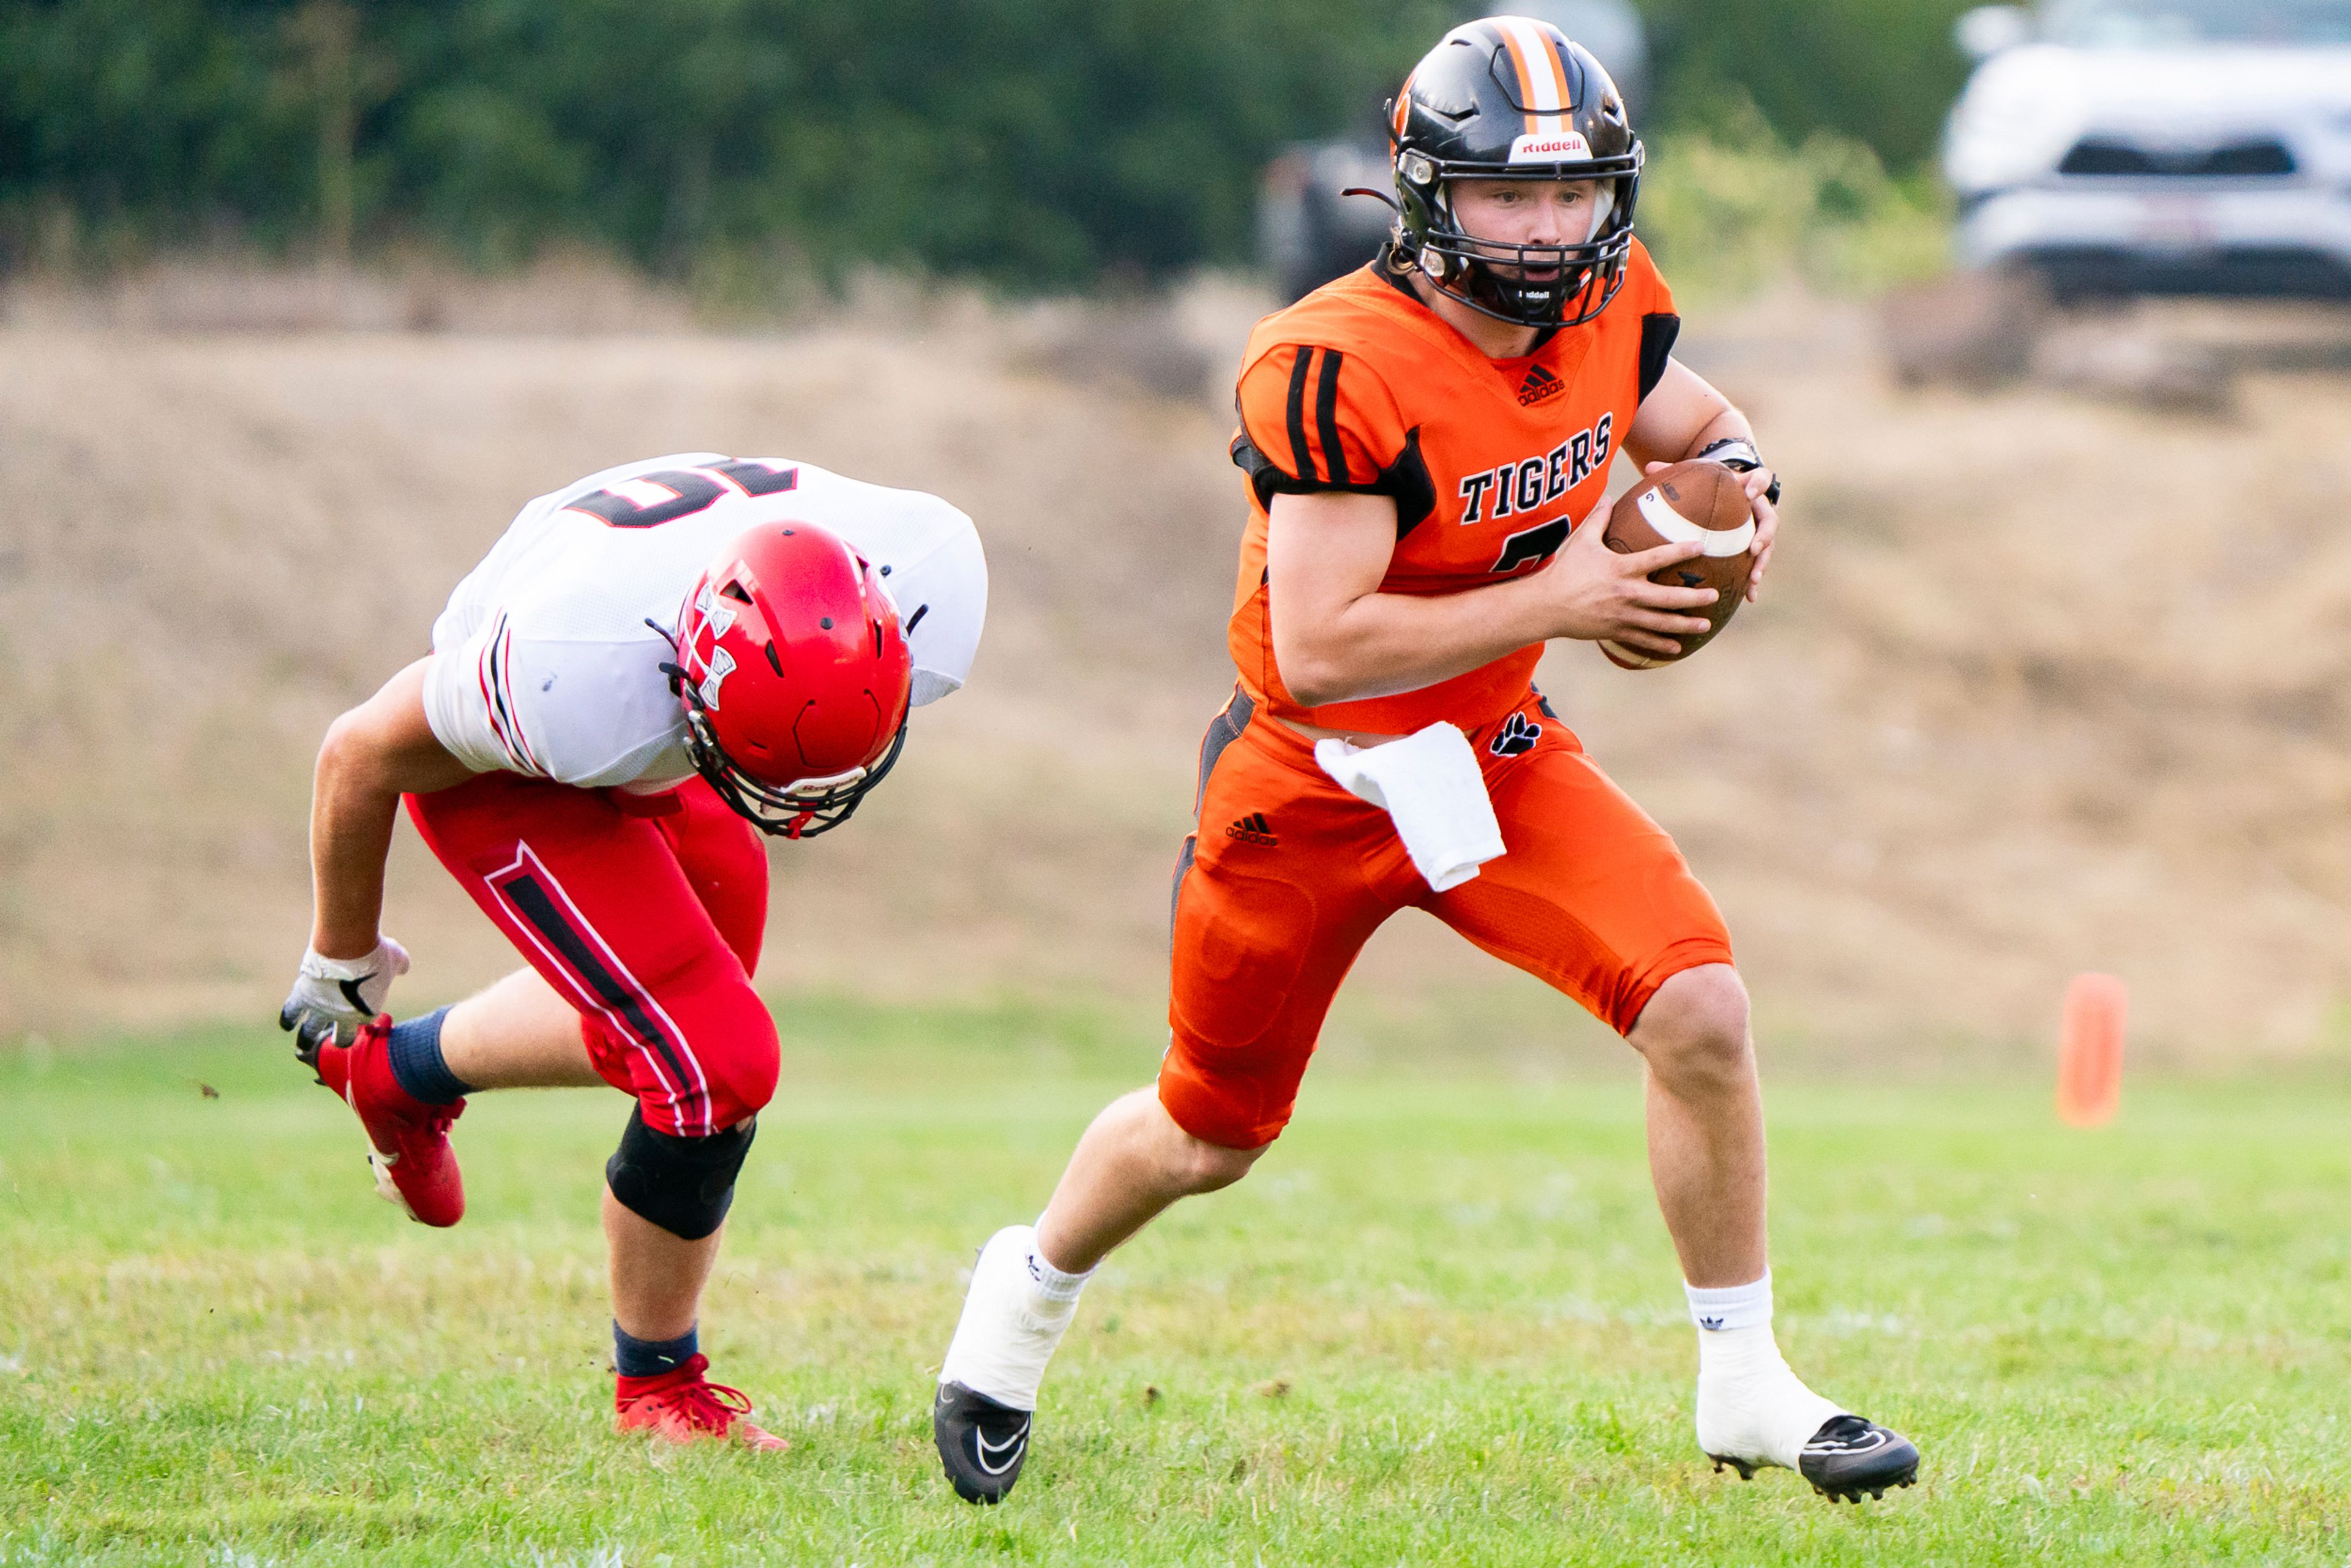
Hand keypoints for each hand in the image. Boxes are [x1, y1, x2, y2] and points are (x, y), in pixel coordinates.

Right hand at [278, 937, 409, 1060]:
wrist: (348, 947)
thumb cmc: (376, 952)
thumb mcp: (396, 959)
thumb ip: (401, 965)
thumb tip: (403, 966)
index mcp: (368, 1011)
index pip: (365, 1023)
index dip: (364, 1018)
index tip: (361, 1014)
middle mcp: (344, 1017)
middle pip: (341, 1038)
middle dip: (338, 1041)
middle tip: (333, 1044)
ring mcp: (321, 1009)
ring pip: (310, 1033)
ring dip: (306, 1040)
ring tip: (302, 1047)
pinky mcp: (303, 997)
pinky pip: (292, 1013)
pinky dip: (288, 1019)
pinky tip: (287, 1025)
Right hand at [1533, 508, 1716, 659]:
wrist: (1546, 606)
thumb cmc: (1564, 571)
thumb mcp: (1581, 541)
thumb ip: (1598, 519)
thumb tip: (1609, 496)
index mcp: (1621, 568)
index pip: (1657, 558)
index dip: (1681, 551)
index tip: (1701, 546)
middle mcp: (1626, 593)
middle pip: (1667, 598)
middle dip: (1693, 597)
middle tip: (1714, 595)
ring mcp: (1622, 615)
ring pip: (1660, 623)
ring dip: (1685, 624)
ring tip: (1706, 624)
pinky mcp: (1616, 631)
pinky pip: (1643, 640)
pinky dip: (1661, 645)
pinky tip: (1678, 647)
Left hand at [1648, 458, 1778, 603]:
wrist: (1721, 492)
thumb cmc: (1706, 484)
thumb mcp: (1694, 475)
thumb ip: (1675, 471)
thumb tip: (1649, 466)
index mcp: (1747, 487)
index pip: (1761, 479)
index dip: (1758, 485)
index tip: (1748, 493)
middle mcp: (1758, 509)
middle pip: (1770, 520)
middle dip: (1765, 535)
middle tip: (1754, 548)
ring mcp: (1758, 530)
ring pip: (1768, 547)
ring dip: (1762, 563)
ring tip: (1753, 579)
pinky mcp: (1754, 548)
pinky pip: (1757, 564)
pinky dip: (1753, 581)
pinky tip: (1749, 597)